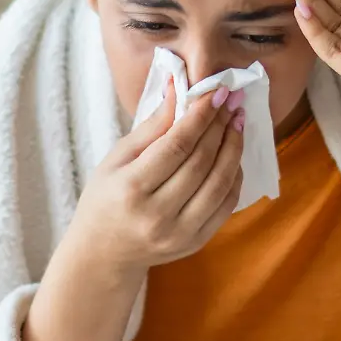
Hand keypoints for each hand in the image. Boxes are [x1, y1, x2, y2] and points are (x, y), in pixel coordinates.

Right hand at [70, 78, 244, 278]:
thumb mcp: (117, 157)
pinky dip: (234, 176)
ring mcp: (179, 233)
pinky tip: (233, 155)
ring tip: (237, 123)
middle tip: (231, 102)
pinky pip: (226, 205)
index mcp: (132, 188)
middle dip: (220, 126)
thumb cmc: (106, 197)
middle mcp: (157, 214)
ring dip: (233, 148)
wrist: (104, 252)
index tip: (218, 92)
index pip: (177, 145)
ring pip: (219, 183)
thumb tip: (179, 88)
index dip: (201, 116)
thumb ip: (152, 125)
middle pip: (201, 162)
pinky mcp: (195, 243)